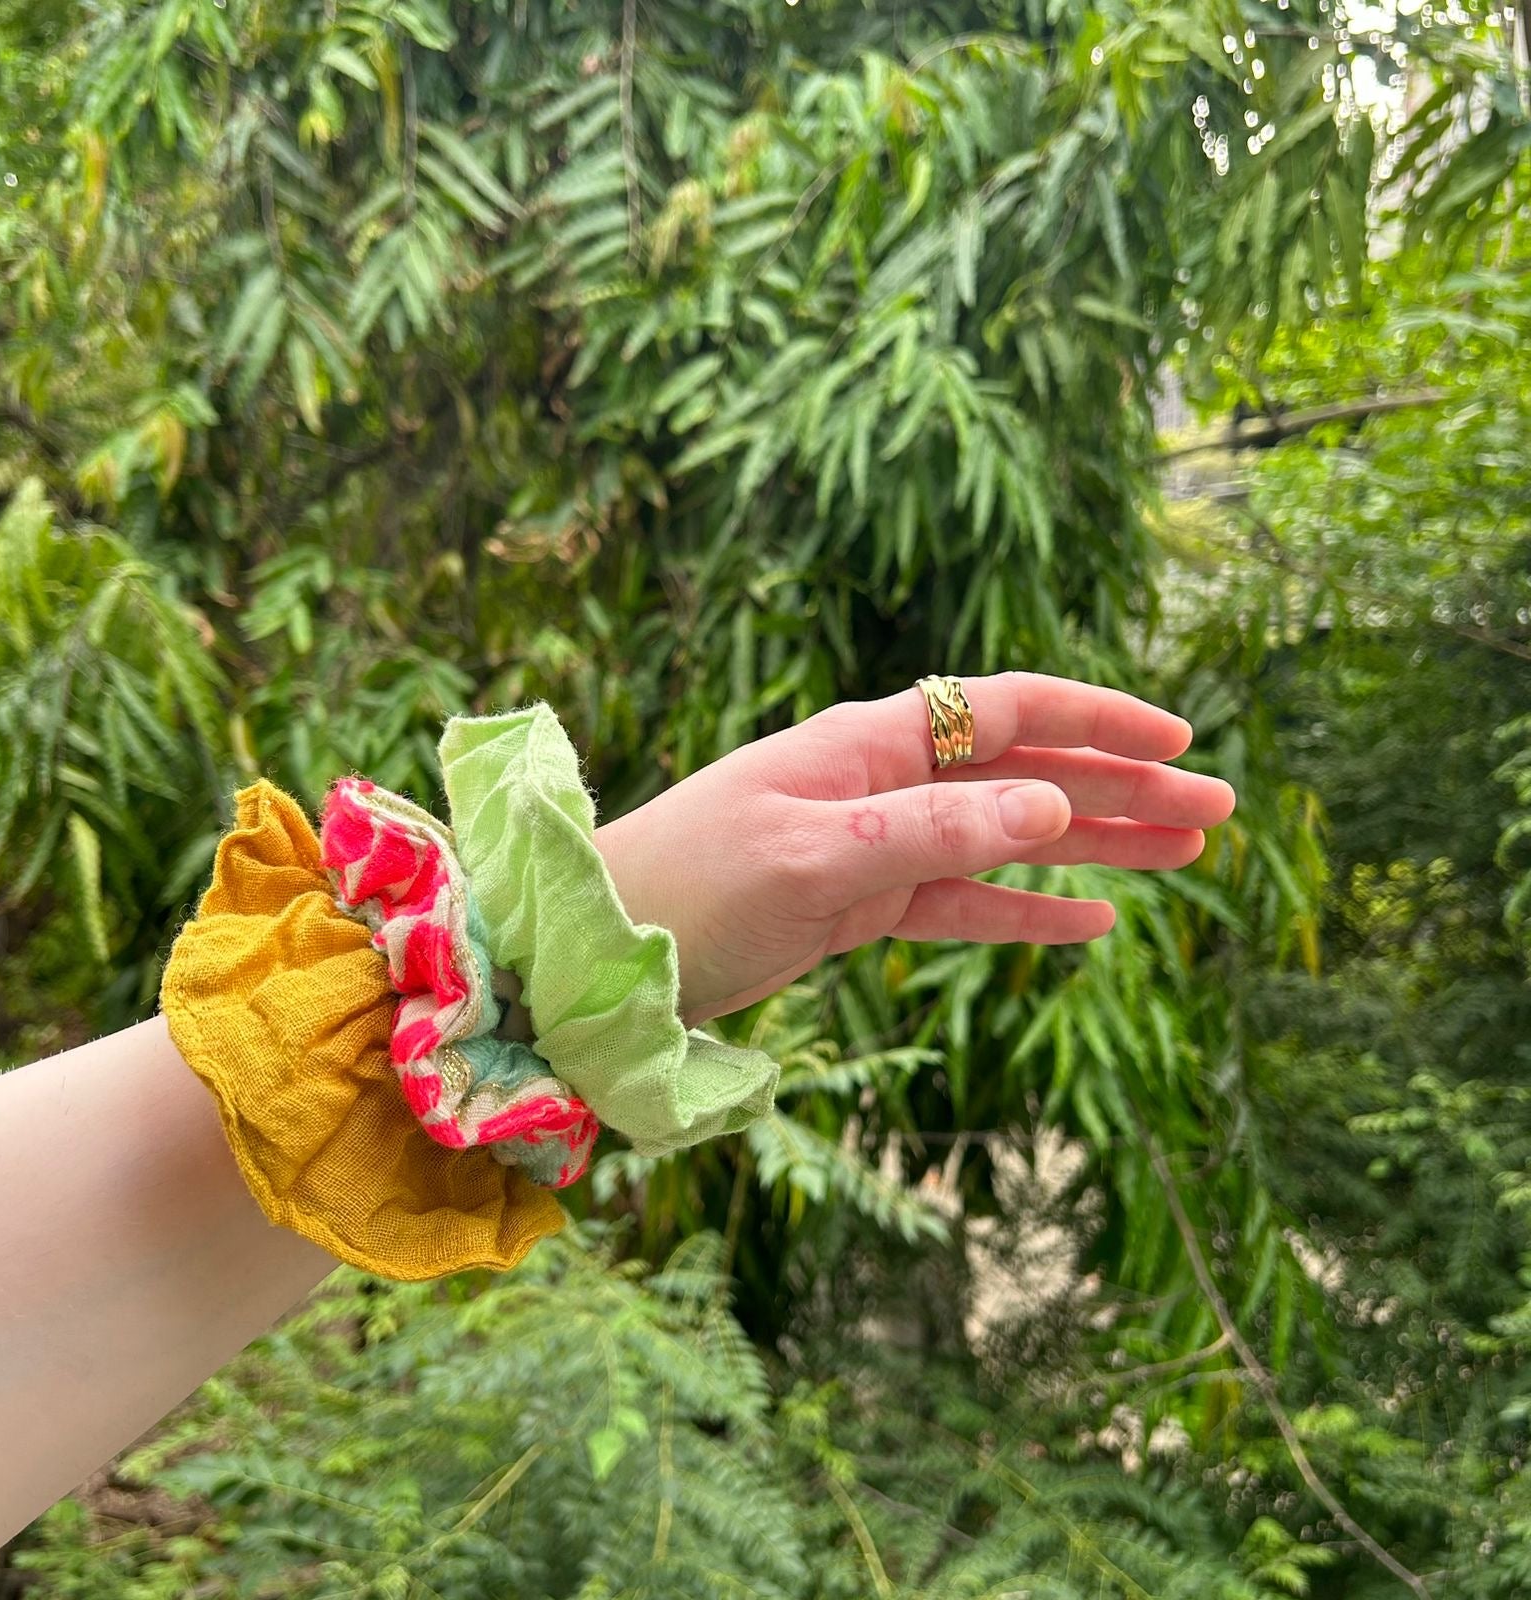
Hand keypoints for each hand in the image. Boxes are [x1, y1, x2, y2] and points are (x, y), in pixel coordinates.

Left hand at [594, 673, 1236, 1028]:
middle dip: (1121, 788)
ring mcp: (872, 844)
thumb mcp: (814, 856)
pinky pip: (962, 902)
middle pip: (1025, 772)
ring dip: (1093, 846)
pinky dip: (1025, 909)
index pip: (1005, 709)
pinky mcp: (857, 904)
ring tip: (1183, 858)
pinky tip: (1091, 921)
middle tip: (1218, 812)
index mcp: (867, 745)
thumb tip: (1053, 800)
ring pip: (1006, 838)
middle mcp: (879, 783)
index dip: (1096, 721)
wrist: (598, 951)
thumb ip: (933, 829)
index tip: (1178, 742)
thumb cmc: (686, 887)